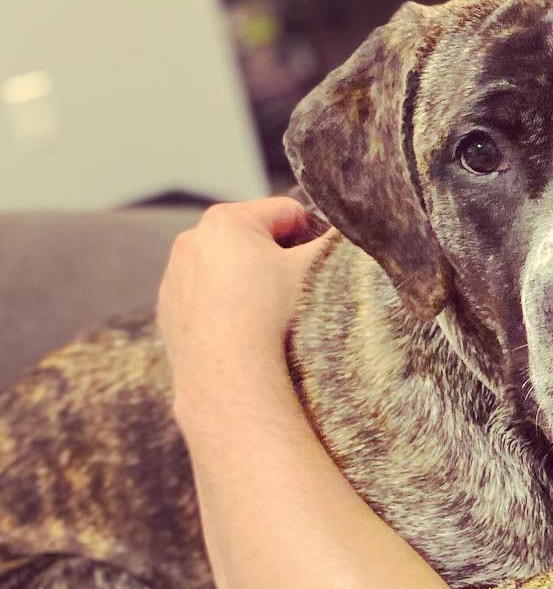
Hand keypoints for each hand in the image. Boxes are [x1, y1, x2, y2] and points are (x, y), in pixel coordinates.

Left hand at [157, 196, 332, 425]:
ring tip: (266, 315)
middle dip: (275, 259)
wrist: (230, 375)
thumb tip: (347, 231)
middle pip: (253, 240)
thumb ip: (336, 241)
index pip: (287, 212)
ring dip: (249, 283)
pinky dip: (225, 308)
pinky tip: (242, 330)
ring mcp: (175, 277)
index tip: (316, 266)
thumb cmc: (272, 315)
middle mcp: (191, 241)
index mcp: (226, 221)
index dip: (310, 236)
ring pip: (228, 270)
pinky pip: (207, 298)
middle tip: (292, 293)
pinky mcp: (169, 311)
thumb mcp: (316, 269)